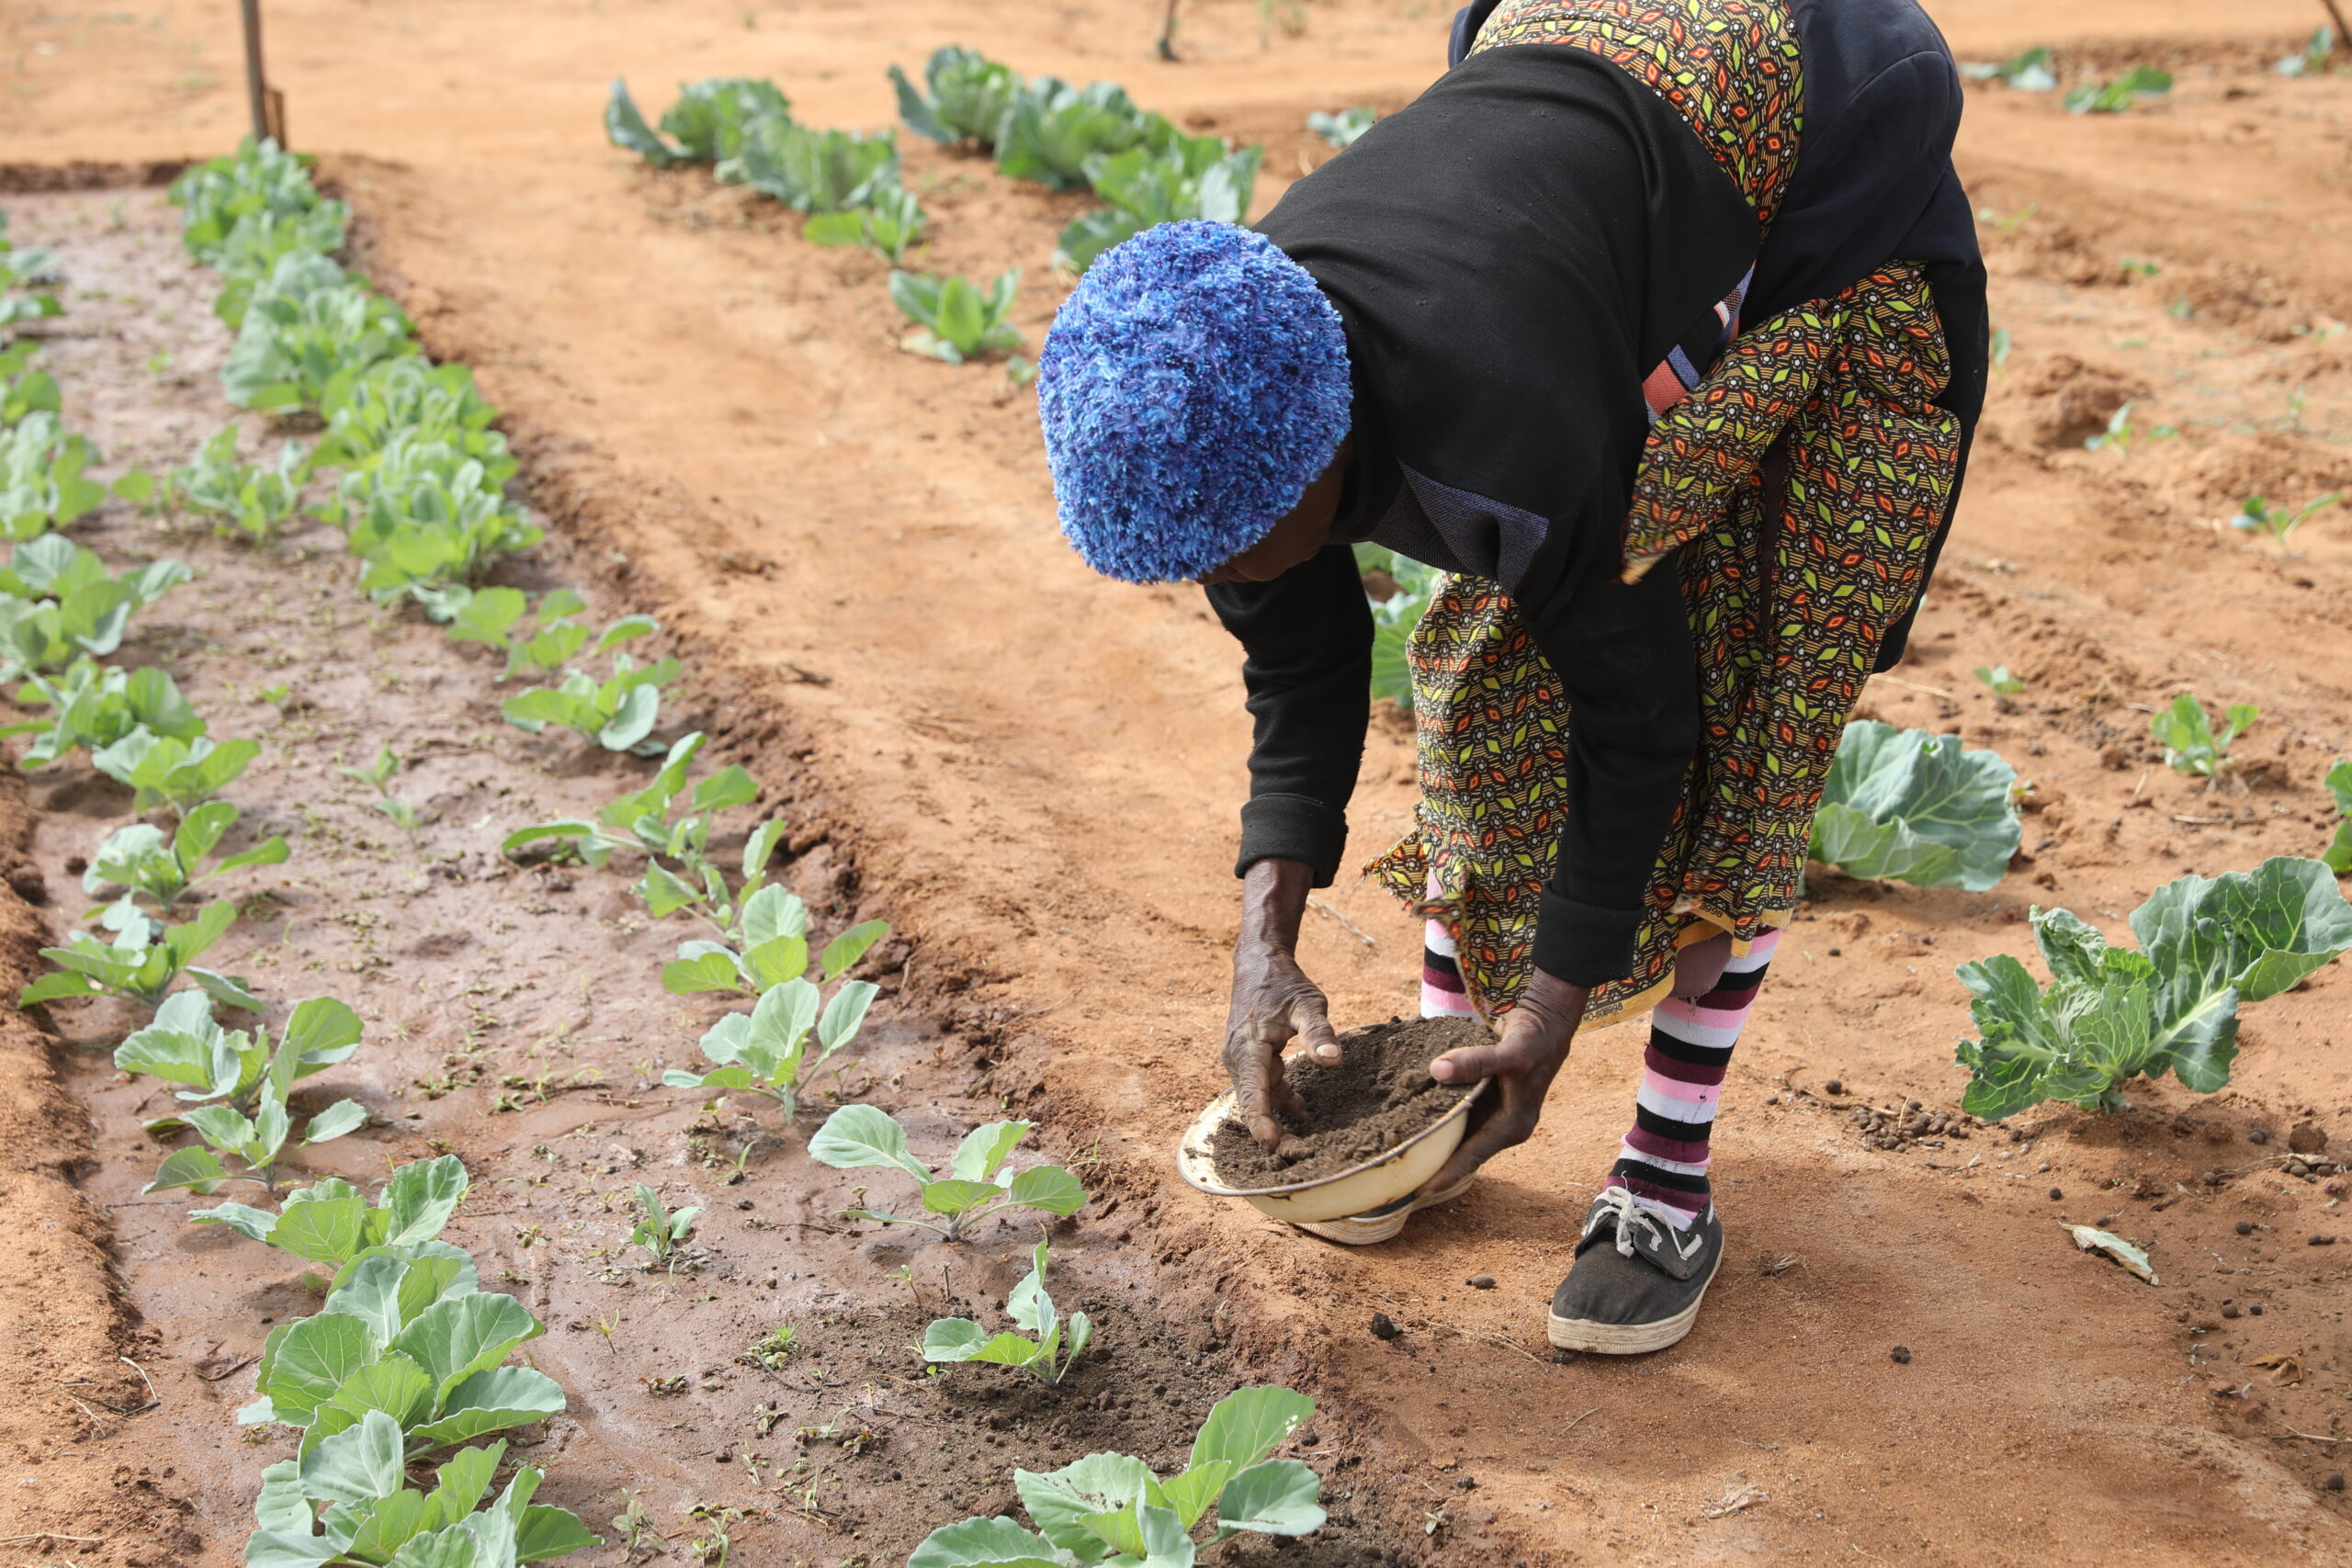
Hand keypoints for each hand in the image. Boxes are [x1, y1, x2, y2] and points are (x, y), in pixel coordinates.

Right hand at [1223, 859, 1340, 1148]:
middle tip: (1300, 1158)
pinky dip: (1278, 1103)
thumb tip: (1332, 1061)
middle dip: (1272, 1133)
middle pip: (1253, 1104)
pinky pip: (1262, 1089)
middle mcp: (1237, 1059)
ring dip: (1275, 1121)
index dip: (1262, 1122)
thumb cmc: (1283, 983)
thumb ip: (1318, 1032)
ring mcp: (1240, 1061)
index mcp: (1248, 1048)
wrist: (1258, 963)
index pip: (1253, 1093)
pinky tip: (1302, 1115)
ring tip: (1302, 1147)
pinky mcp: (1248, 1060)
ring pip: (1257, 1100)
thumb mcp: (1307, 1003)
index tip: (1274, 1145)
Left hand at [1413, 968, 1589, 1197]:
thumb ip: (1477, 1062)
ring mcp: (1492, 1113)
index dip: (1447, 1173)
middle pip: (1463, 1151)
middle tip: (1398, 1177)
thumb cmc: (1534, 1040)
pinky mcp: (1482, 1099)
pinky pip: (1455, 1112)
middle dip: (1434, 1164)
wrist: (1544, 1023)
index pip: (1474, 1156)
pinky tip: (1409, 1118)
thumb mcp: (1510, 1053)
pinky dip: (1436, 1115)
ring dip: (1432, 1141)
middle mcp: (1502, 1126)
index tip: (1420, 1191)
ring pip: (1457, 1133)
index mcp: (1512, 1126)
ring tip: (1397, 1154)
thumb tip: (1438, 1070)